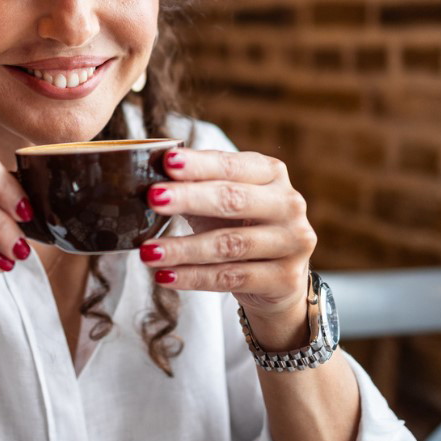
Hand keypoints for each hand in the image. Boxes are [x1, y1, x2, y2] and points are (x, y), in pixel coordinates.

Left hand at [137, 148, 315, 322]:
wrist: (278, 277)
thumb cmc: (240, 227)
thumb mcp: (221, 201)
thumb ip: (194, 186)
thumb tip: (148, 174)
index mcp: (272, 173)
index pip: (232, 165)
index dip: (199, 164)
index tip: (167, 162)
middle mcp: (289, 204)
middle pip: (234, 200)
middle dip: (189, 198)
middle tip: (152, 199)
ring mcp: (292, 242)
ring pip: (229, 245)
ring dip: (183, 248)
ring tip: (148, 251)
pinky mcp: (285, 278)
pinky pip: (230, 278)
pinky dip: (193, 277)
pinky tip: (165, 276)